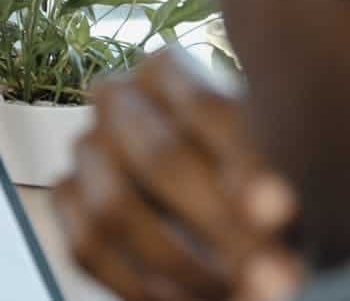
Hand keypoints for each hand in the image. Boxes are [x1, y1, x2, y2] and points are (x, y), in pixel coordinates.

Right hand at [53, 48, 302, 300]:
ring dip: (181, 263)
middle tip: (268, 266)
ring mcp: (84, 148)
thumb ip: (267, 179)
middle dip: (216, 224)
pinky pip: (87, 245)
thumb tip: (269, 210)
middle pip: (160, 159)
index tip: (284, 213)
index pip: (206, 108)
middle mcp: (114, 100)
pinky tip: (190, 295)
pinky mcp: (64, 196)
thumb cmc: (254, 180)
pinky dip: (140, 285)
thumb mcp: (274, 168)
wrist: (223, 208)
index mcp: (166, 72)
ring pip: (114, 208)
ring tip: (236, 287)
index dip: (246, 165)